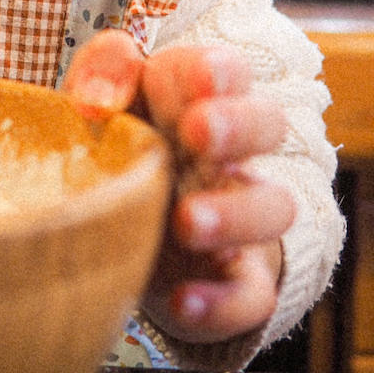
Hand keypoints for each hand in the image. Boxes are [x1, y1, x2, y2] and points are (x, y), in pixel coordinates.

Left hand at [64, 29, 295, 345]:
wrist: (118, 228)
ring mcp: (236, 215)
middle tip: (197, 131)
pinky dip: (223, 303)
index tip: (200, 75)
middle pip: (268, 123)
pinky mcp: (231, 278)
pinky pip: (252, 294)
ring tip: (186, 220)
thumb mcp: (98, 96)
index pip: (226, 69)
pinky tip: (182, 301)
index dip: (219, 70)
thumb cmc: (113, 140)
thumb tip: (97, 97)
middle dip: (239, 124)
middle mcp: (227, 152)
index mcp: (195, 97)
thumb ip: (101, 75)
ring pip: (275, 207)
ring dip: (235, 214)